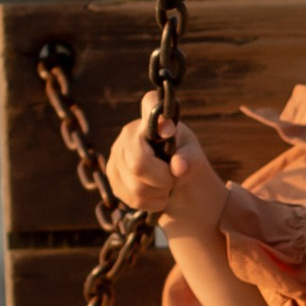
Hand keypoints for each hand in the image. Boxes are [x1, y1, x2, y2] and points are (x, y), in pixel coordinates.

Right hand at [106, 102, 226, 235]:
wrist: (173, 182)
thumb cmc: (183, 160)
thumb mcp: (193, 157)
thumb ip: (190, 159)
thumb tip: (178, 167)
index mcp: (152, 119)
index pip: (150, 103)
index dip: (158, 116)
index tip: (170, 131)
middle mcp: (129, 133)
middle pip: (139, 163)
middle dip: (162, 179)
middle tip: (173, 178)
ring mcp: (116, 155)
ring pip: (136, 186)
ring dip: (159, 192)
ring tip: (166, 185)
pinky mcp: (112, 176)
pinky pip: (132, 198)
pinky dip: (151, 202)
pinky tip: (156, 193)